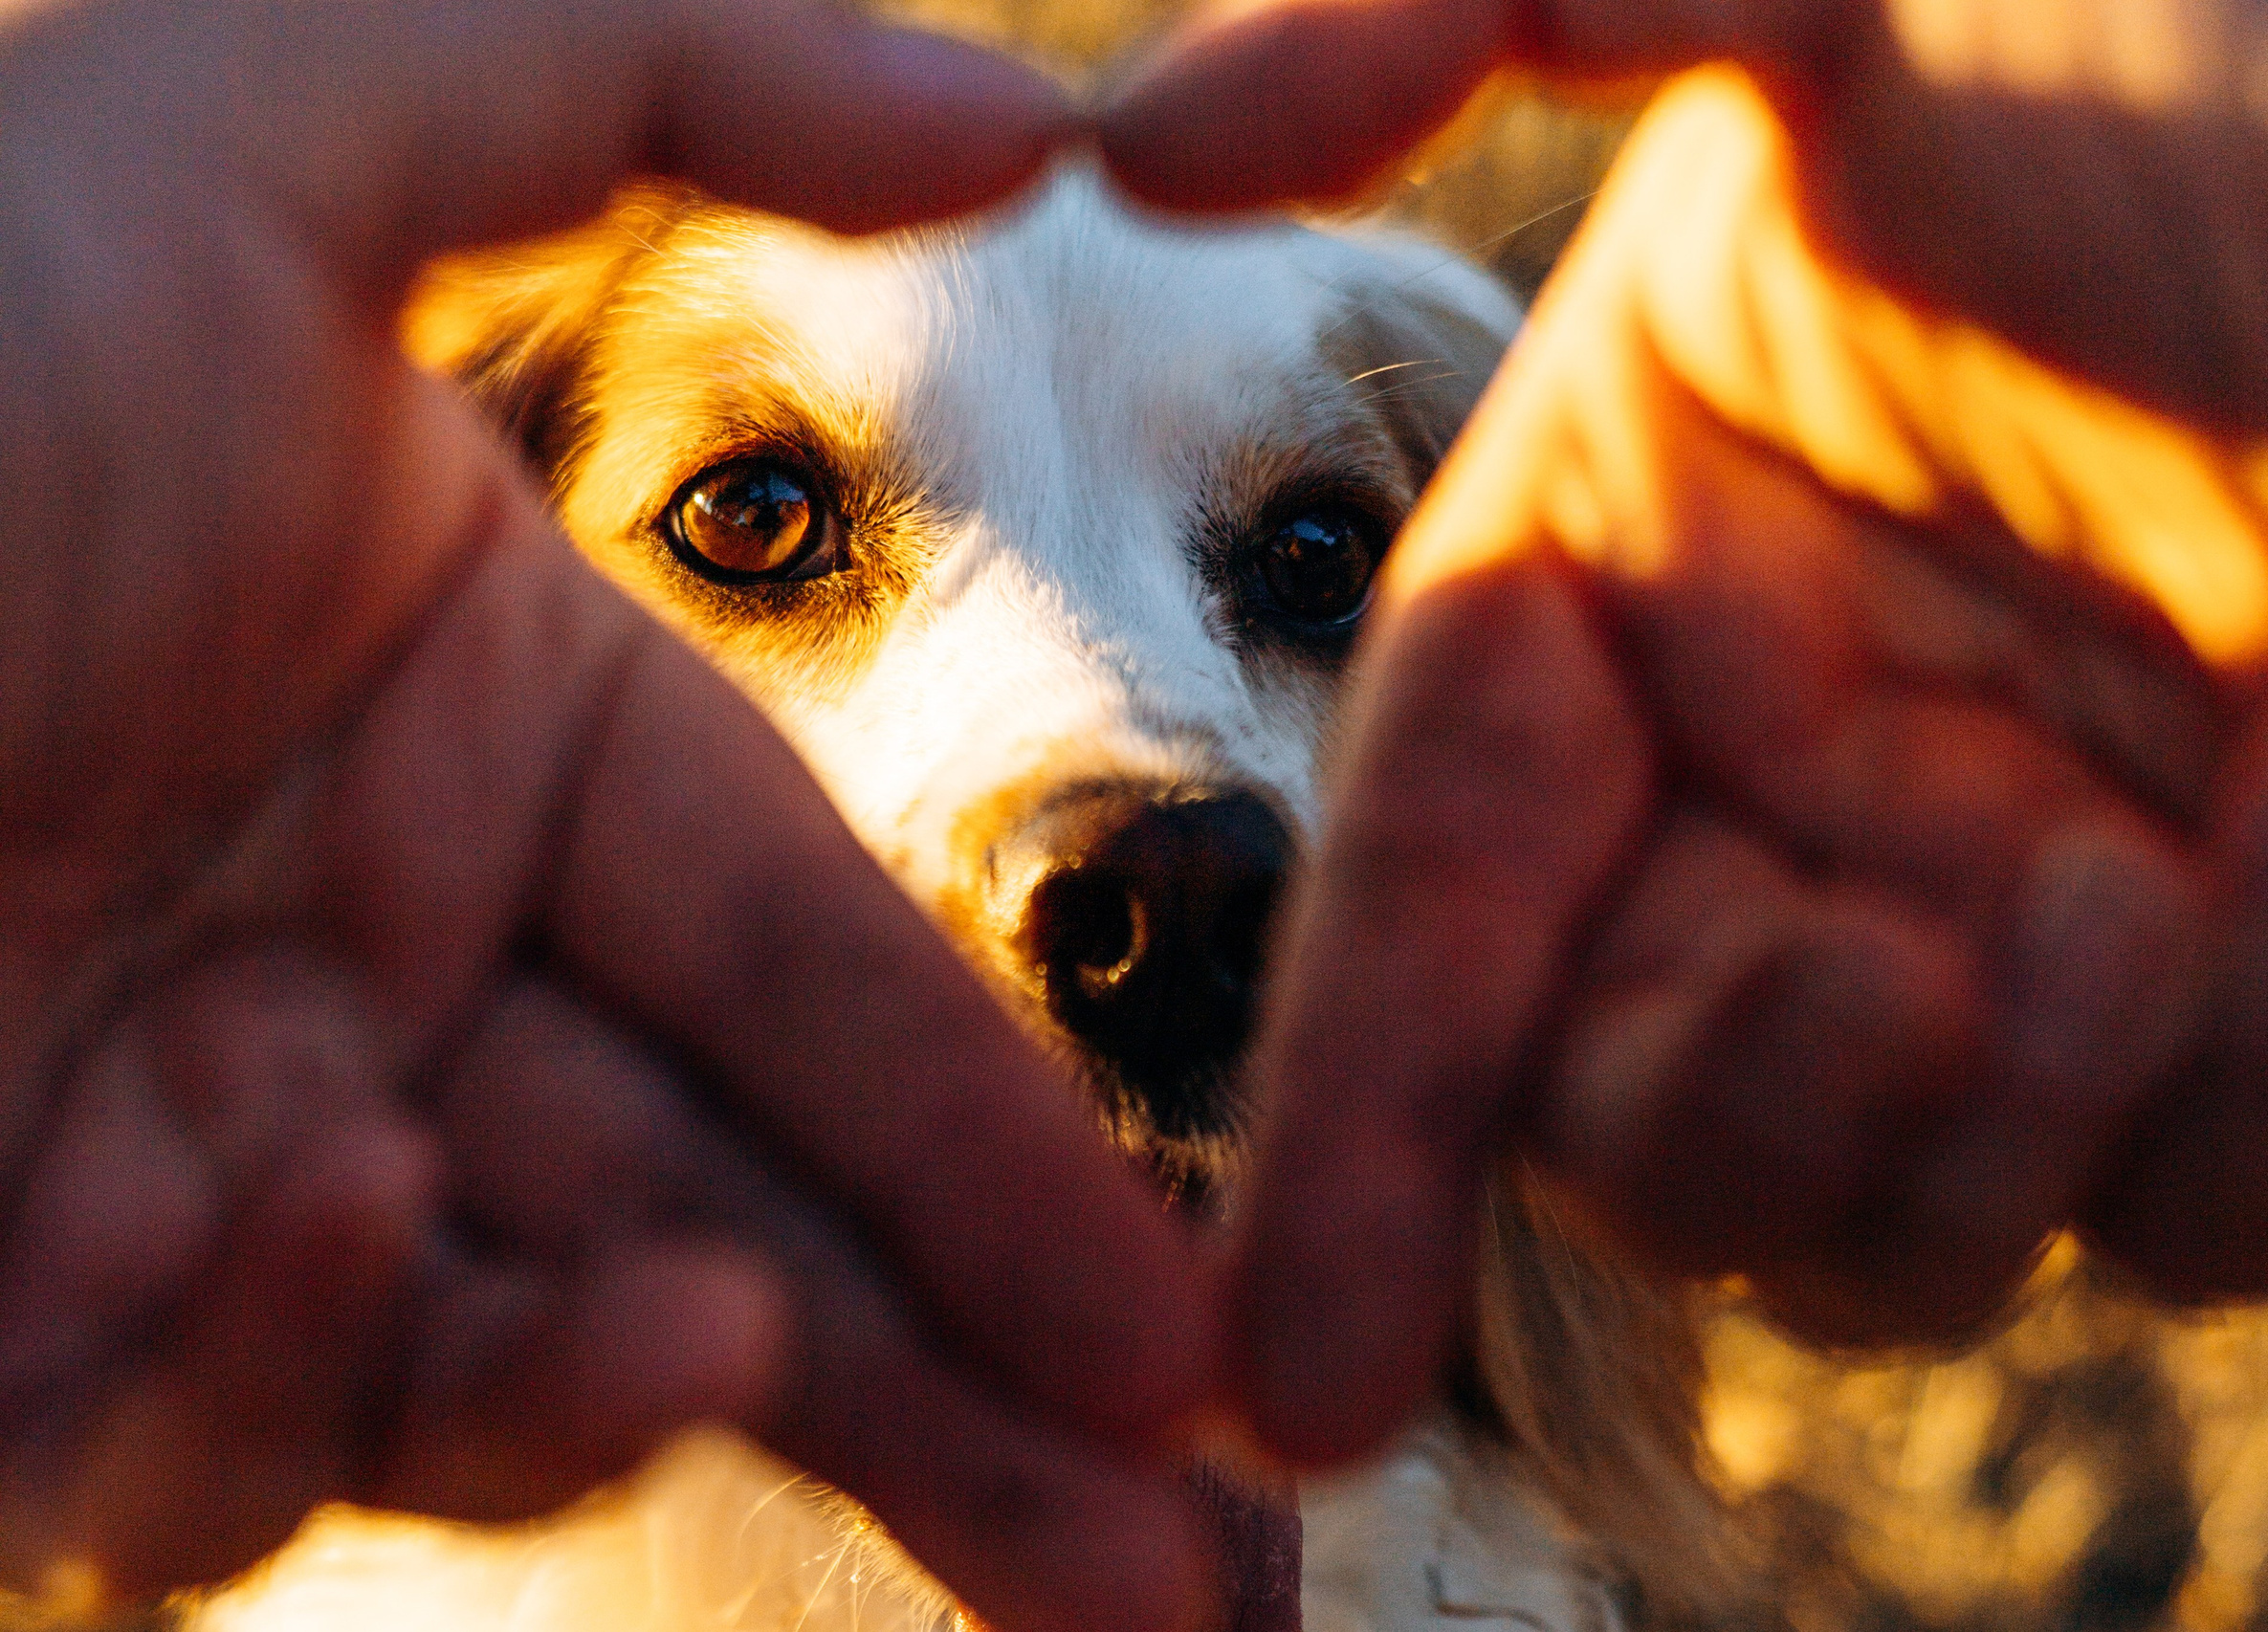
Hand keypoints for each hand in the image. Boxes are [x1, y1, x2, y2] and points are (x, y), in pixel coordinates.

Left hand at [0, 3, 1216, 1625]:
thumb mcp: (234, 137)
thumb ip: (660, 79)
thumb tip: (1027, 114)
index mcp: (464, 724)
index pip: (802, 959)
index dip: (995, 1138)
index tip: (1160, 1307)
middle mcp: (348, 964)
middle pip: (719, 1209)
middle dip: (955, 1395)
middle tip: (1167, 1558)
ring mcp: (167, 1176)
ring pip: (500, 1368)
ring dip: (668, 1397)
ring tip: (790, 1390)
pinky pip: (198, 1448)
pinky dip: (284, 1379)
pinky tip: (313, 1240)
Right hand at [1099, 1, 2267, 1462]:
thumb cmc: (2233, 42)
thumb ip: (1451, 17)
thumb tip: (1131, 150)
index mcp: (1626, 604)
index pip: (1432, 920)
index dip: (1354, 1154)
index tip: (1295, 1377)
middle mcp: (1791, 799)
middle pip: (1642, 1144)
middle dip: (1729, 1127)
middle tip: (1873, 978)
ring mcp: (2022, 923)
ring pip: (1916, 1235)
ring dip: (2005, 1126)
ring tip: (2131, 876)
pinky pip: (2204, 1200)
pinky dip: (2258, 1075)